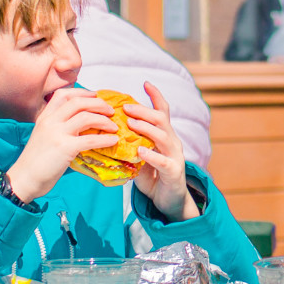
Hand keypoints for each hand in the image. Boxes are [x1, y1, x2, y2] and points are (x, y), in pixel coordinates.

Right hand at [7, 88, 119, 201]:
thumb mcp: (43, 136)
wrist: (24, 179)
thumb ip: (57, 127)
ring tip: (113, 126)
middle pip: (78, 102)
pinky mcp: (65, 148)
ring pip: (86, 117)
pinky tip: (113, 140)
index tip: (95, 95)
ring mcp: (57, 133)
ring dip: (104, 120)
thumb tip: (81, 126)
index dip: (82, 92)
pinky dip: (105, 139)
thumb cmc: (34, 162)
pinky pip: (90, 139)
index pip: (63, 94)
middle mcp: (50, 121)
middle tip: (109, 110)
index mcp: (44, 117)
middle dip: (98, 103)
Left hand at [124, 83, 198, 221]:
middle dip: (144, 111)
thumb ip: (132, 143)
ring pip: (164, 136)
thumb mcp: (142, 155)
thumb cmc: (153, 176)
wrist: (169, 201)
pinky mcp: (174, 172)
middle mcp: (173, 142)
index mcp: (165, 136)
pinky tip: (140, 152)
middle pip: (162, 119)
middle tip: (125, 108)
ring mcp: (175, 156)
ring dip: (146, 128)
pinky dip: (152, 155)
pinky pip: (164, 161)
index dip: (156, 96)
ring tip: (130, 124)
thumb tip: (108, 130)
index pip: (163, 111)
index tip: (145, 83)